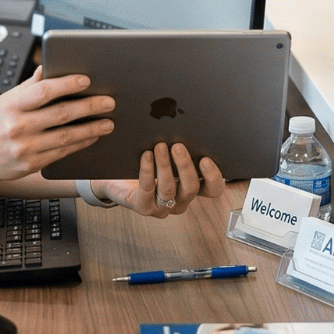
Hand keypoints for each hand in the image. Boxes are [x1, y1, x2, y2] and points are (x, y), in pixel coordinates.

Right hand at [0, 69, 113, 183]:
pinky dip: (80, 144)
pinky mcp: (30, 165)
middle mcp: (17, 127)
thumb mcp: (6, 100)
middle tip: (109, 102)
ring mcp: (24, 148)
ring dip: (90, 129)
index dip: (67, 84)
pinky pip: (61, 153)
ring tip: (108, 122)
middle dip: (89, 107)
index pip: (43, 91)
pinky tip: (92, 136)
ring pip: (65, 136)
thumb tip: (50, 65)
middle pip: (60, 114)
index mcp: (11, 105)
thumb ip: (30, 86)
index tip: (87, 80)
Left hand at [95, 146, 226, 217]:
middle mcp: (181, 200)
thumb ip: (180, 147)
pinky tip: (146, 156)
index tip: (206, 159)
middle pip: (191, 188)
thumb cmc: (148, 161)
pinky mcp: (144, 207)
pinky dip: (148, 171)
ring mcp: (163, 207)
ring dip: (164, 166)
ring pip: (168, 189)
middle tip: (178, 146)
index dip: (213, 177)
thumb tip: (183, 126)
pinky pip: (148, 190)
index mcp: (192, 187)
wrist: (119, 178)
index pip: (213, 190)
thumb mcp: (168, 154)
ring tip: (160, 146)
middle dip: (185, 166)